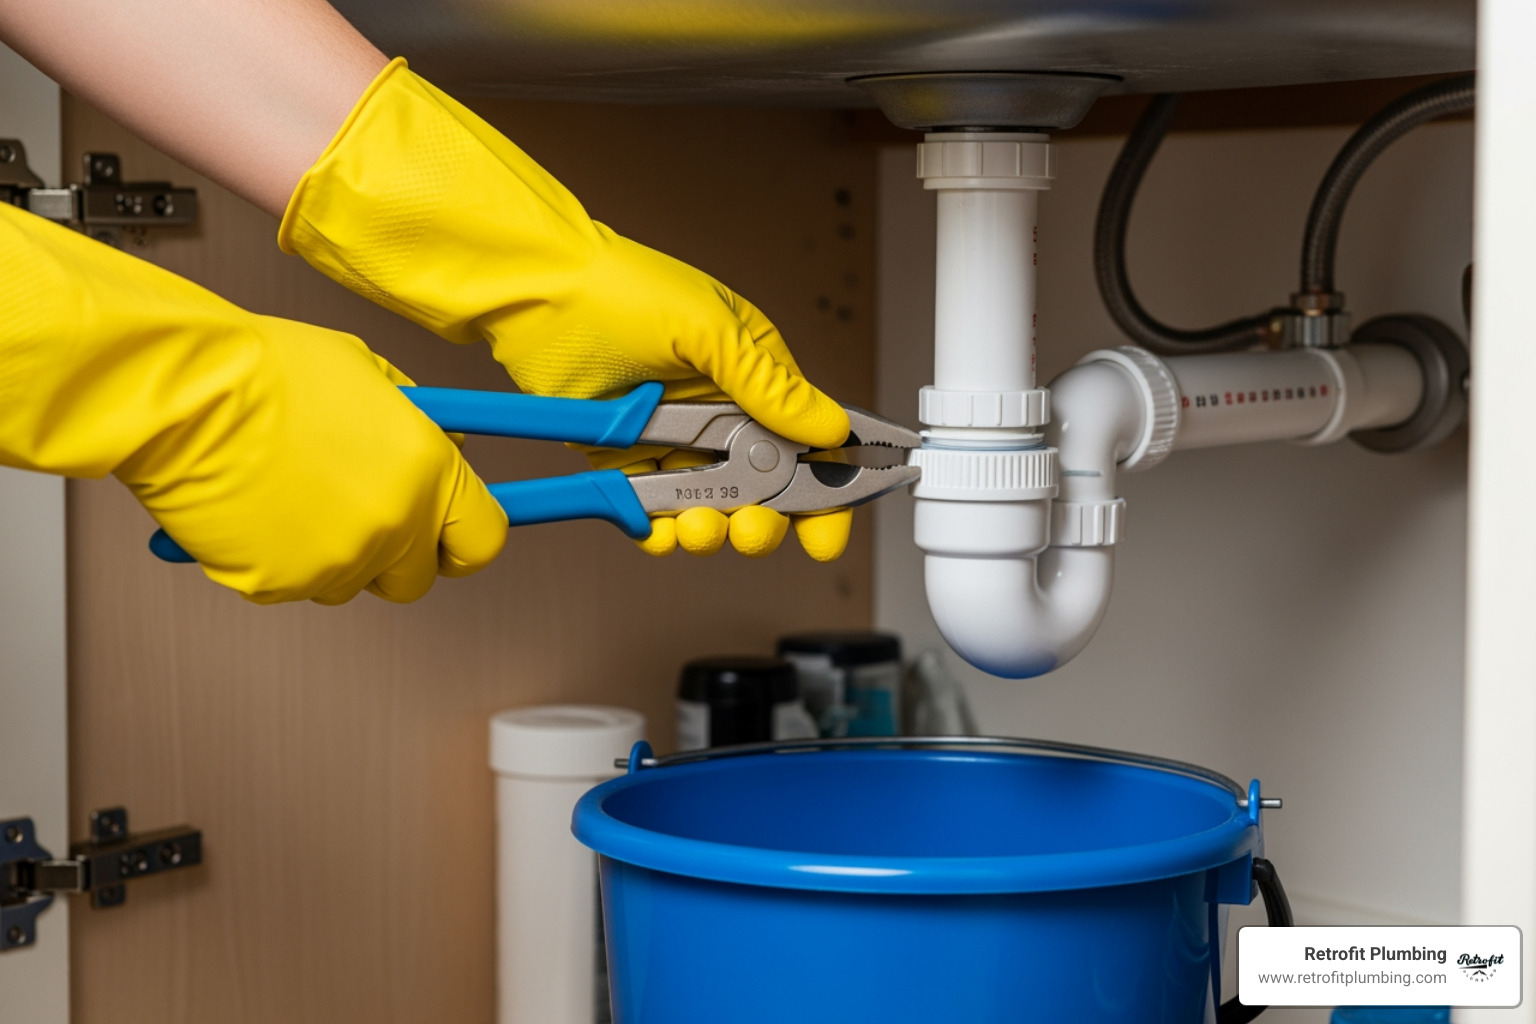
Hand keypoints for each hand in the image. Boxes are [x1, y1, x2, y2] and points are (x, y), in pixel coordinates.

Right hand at [0, 204, 506, 602]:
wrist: (184, 394)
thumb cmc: (270, 372)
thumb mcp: (372, 377)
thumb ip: (422, 426)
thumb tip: (449, 450)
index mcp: (429, 472)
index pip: (484, 540)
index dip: (465, 540)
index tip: (448, 537)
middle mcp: (395, 525)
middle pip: (417, 579)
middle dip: (395, 556)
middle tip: (358, 515)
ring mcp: (337, 562)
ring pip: (349, 584)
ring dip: (331, 553)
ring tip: (288, 492)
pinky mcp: (279, 585)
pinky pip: (292, 586)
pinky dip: (276, 559)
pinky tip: (253, 507)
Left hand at [280, 59, 854, 559]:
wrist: (536, 296)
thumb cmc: (620, 290)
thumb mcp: (710, 331)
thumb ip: (770, 388)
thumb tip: (829, 426)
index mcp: (753, 374)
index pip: (806, 442)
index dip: (821, 492)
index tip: (824, 532)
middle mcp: (718, 412)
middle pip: (763, 490)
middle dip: (763, 520)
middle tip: (751, 528)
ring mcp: (673, 440)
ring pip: (709, 507)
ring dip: (711, 529)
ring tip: (697, 527)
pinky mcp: (627, 460)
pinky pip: (652, 510)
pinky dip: (657, 529)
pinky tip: (658, 528)